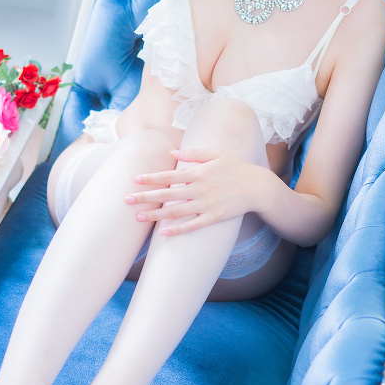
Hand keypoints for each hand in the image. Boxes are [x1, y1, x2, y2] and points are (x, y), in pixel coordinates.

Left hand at [123, 147, 256, 235]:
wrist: (258, 187)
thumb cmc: (236, 167)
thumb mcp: (216, 154)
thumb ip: (193, 152)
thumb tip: (173, 151)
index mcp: (199, 172)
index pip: (169, 175)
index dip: (151, 178)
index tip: (135, 180)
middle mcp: (200, 188)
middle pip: (167, 194)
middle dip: (145, 197)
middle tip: (126, 200)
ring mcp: (207, 204)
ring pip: (176, 212)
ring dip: (155, 215)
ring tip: (138, 217)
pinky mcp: (214, 217)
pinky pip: (193, 225)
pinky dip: (178, 230)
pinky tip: (163, 233)